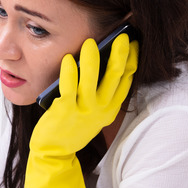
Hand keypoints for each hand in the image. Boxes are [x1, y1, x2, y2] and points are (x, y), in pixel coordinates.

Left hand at [33, 34, 138, 155]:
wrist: (54, 151)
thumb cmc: (71, 127)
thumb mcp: (92, 113)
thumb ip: (98, 93)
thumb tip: (99, 61)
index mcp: (110, 109)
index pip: (127, 80)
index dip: (131, 60)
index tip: (133, 43)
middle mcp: (101, 110)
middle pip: (115, 76)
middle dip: (120, 53)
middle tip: (121, 36)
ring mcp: (84, 110)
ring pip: (92, 79)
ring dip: (92, 58)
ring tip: (90, 42)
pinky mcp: (66, 110)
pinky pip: (69, 86)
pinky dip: (69, 71)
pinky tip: (68, 58)